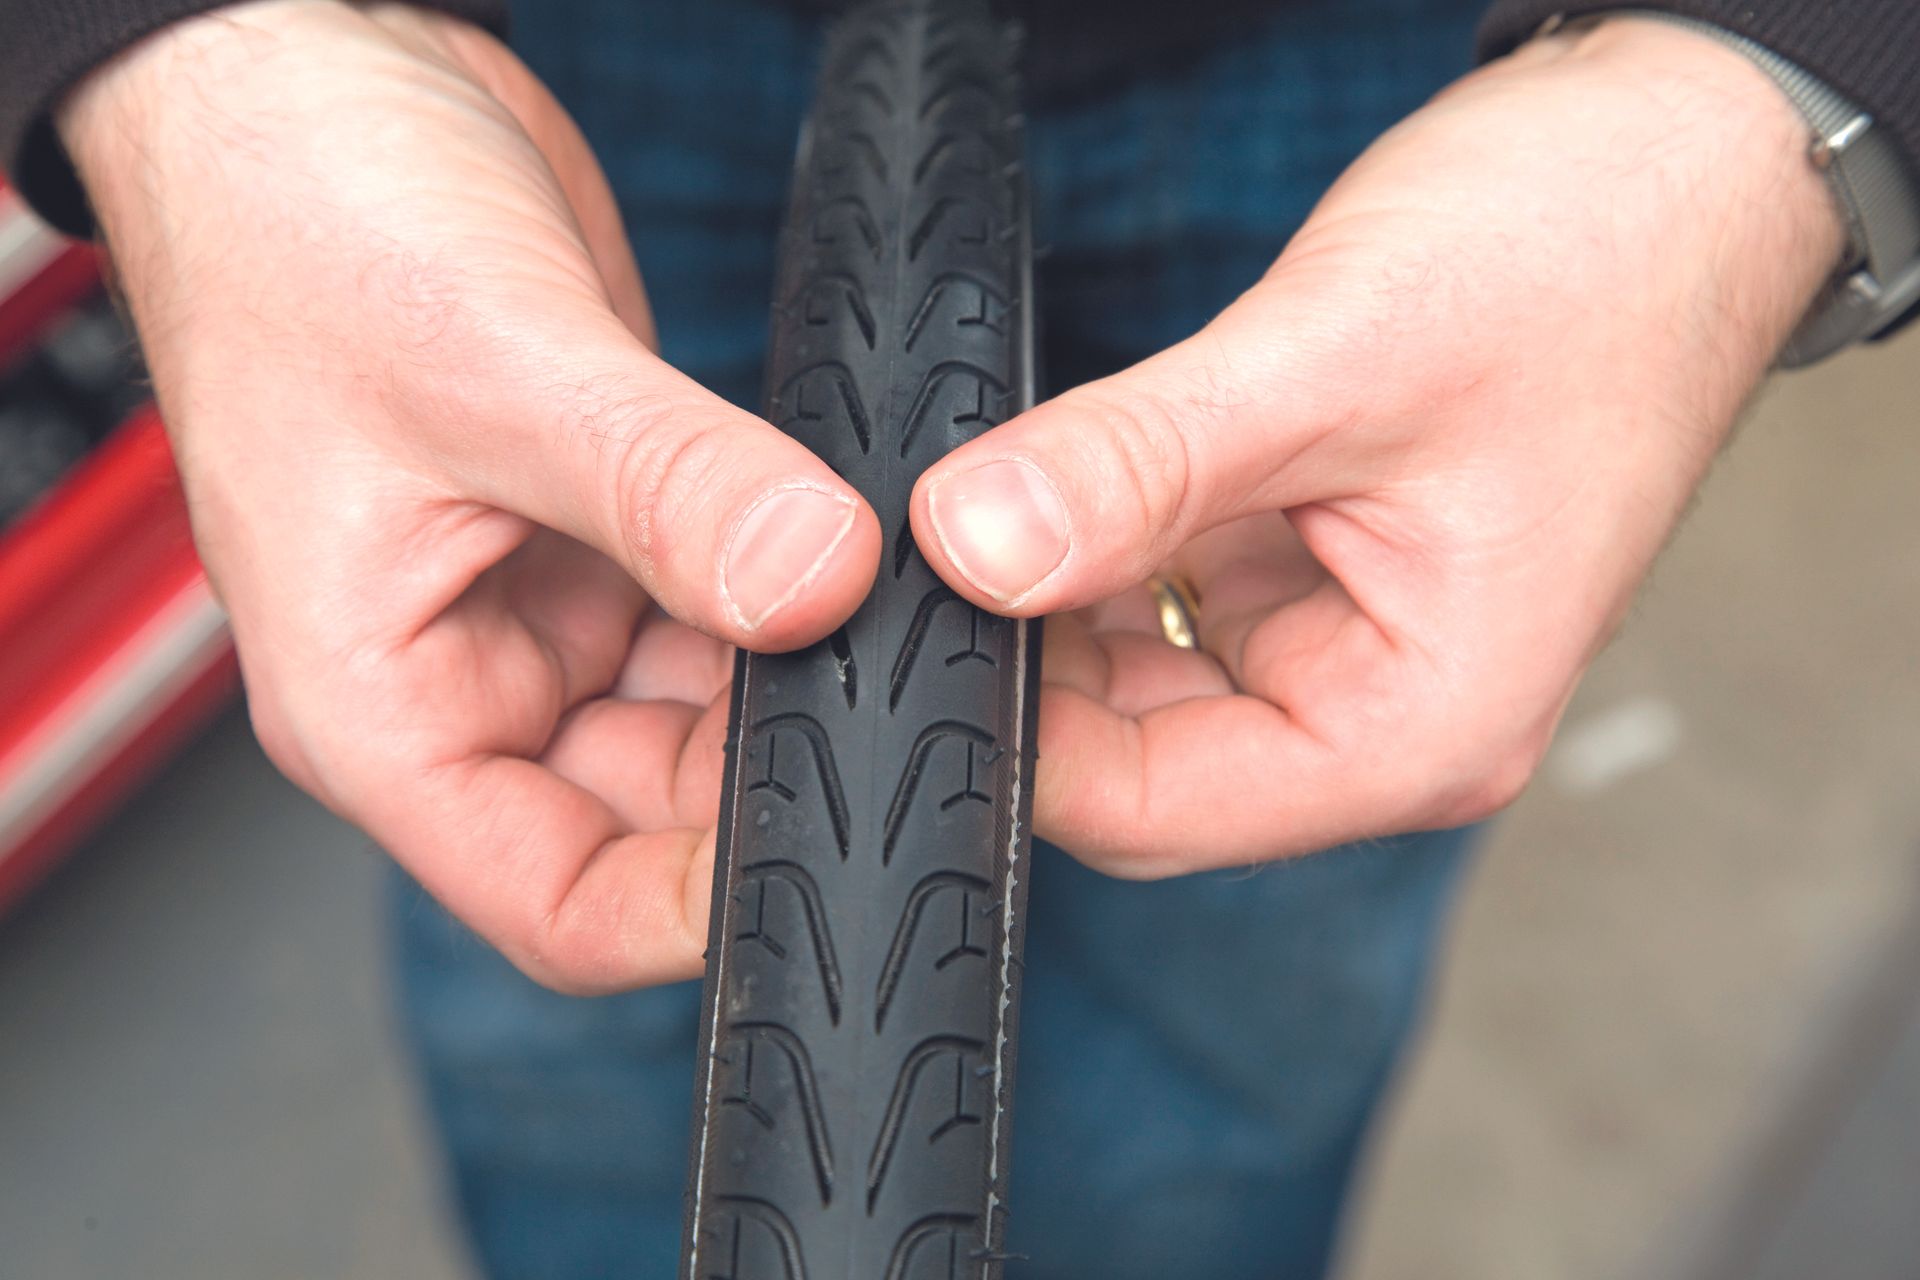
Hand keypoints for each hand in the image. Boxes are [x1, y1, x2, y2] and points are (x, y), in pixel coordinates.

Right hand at [63, 1, 880, 989]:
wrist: (321, 84)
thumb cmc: (300, 224)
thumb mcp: (491, 368)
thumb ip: (665, 492)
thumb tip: (812, 583)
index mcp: (382, 706)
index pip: (557, 900)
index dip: (695, 909)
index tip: (825, 848)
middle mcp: (468, 679)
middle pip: (654, 820)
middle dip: (773, 779)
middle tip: (897, 715)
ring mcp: (545, 608)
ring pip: (706, 718)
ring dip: (800, 689)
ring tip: (893, 642)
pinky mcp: (613, 537)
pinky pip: (727, 616)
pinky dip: (796, 607)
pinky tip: (860, 576)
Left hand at [909, 17, 1843, 873]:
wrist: (1674, 159)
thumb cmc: (1583, 259)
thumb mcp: (1338, 360)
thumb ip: (1144, 465)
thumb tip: (970, 545)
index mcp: (1418, 729)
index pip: (1152, 812)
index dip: (1015, 742)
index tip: (913, 632)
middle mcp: (1380, 713)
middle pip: (1133, 763)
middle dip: (1025, 672)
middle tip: (924, 560)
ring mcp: (1345, 643)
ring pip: (1138, 679)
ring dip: (1054, 604)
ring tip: (985, 506)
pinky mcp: (1314, 570)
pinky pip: (1168, 596)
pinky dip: (1099, 547)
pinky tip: (1054, 481)